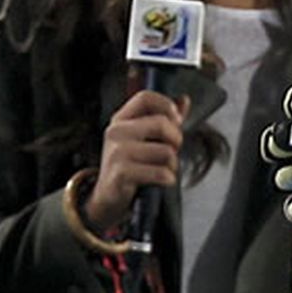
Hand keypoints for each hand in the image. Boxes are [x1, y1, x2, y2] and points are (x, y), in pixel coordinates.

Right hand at [85, 90, 187, 231]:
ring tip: (164, 168)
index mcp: (121, 118)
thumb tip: (184, 100)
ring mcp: (117, 152)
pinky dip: (168, 178)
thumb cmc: (131, 163)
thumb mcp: (144, 137)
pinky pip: (160, 172)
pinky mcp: (121, 173)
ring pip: (166, 151)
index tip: (176, 120)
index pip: (145, 97)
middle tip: (173, 150)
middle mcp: (116, 131)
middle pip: (161, 123)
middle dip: (176, 139)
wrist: (108, 195)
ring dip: (173, 164)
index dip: (167, 105)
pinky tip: (163, 180)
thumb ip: (165, 118)